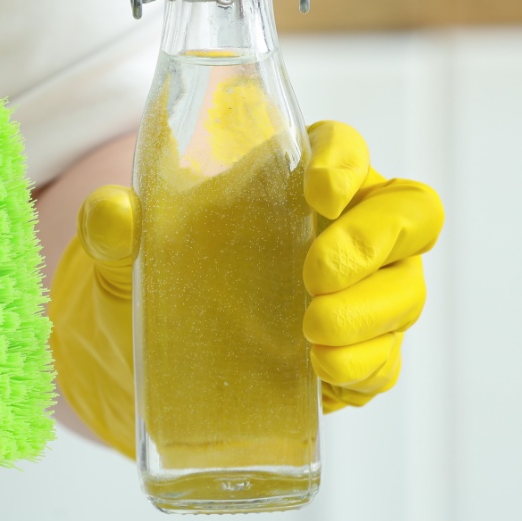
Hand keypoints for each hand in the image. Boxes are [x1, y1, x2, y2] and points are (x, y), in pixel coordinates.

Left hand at [47, 121, 442, 454]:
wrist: (161, 352)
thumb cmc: (164, 275)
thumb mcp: (128, 251)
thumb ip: (115, 226)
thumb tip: (112, 212)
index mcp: (299, 178)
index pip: (343, 147)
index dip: (343, 161)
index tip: (315, 188)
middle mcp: (347, 228)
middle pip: (409, 213)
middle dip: (372, 240)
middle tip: (314, 273)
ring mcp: (364, 294)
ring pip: (406, 290)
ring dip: (368, 313)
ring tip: (312, 336)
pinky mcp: (361, 353)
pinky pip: (388, 358)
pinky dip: (366, 364)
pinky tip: (327, 373)